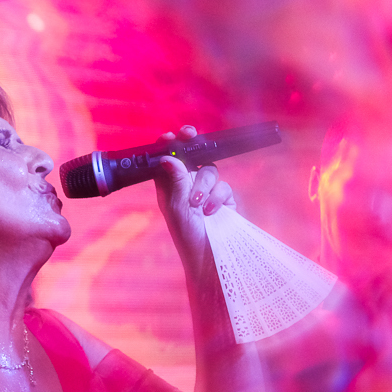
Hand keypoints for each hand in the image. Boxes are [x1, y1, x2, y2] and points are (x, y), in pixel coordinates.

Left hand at [153, 125, 236, 261]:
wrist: (209, 257)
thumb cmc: (186, 235)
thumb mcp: (177, 208)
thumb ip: (176, 181)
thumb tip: (167, 157)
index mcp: (169, 187)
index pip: (168, 160)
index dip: (170, 146)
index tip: (171, 136)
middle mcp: (187, 186)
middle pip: (191, 157)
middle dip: (192, 145)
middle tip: (190, 134)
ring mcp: (206, 191)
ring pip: (209, 170)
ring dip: (203, 185)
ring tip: (198, 205)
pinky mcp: (224, 199)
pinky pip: (223, 186)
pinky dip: (217, 197)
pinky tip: (210, 211)